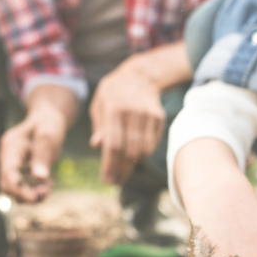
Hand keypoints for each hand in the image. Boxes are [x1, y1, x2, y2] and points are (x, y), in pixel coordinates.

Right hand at [0, 87, 76, 202]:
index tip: (34, 198)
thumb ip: (43, 156)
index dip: (18, 188)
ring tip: (49, 188)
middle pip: (7, 185)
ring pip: (14, 190)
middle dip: (25, 194)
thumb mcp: (48, 135)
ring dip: (30, 194)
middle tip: (47, 191)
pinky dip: (34, 190)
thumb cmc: (47, 123)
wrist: (47, 119)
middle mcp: (7, 158)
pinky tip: (48, 184)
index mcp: (10, 147)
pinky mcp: (19, 172)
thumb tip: (40, 178)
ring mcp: (12, 166)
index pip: (8, 173)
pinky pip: (23, 187)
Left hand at [89, 56, 166, 184]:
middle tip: (115, 181)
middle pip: (129, 151)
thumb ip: (99, 126)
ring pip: (143, 151)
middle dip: (122, 171)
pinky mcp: (159, 118)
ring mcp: (148, 115)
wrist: (139, 75)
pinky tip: (133, 158)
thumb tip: (97, 146)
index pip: (113, 144)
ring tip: (123, 172)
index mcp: (114, 109)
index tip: (107, 179)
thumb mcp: (99, 105)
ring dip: (132, 166)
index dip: (110, 165)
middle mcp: (133, 112)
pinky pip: (152, 144)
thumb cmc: (113, 93)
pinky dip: (142, 155)